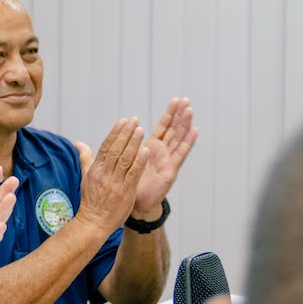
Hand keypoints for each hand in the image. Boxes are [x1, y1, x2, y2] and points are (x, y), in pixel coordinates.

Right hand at [72, 118, 150, 234]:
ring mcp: (115, 182)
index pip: (106, 146)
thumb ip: (85, 158)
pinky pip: (133, 174)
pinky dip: (139, 162)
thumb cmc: (90, 200)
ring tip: (141, 130)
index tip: (123, 121)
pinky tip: (146, 151)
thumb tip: (78, 143)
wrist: (93, 222)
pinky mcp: (125, 192)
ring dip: (134, 143)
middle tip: (135, 120)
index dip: (115, 133)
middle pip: (116, 150)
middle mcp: (105, 173)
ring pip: (125, 159)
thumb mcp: (85, 177)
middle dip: (126, 134)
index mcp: (96, 169)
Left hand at [132, 97, 195, 219]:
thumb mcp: (124, 160)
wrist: (134, 204)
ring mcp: (168, 161)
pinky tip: (194, 131)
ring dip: (184, 124)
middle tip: (186, 100)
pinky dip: (188, 142)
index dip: (170, 114)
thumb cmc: (130, 182)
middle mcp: (163, 152)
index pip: (163, 127)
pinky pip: (180, 155)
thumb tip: (108, 132)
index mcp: (152, 147)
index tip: (176, 100)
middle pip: (174, 130)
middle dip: (179, 115)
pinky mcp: (170, 171)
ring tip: (189, 110)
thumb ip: (121, 146)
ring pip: (178, 139)